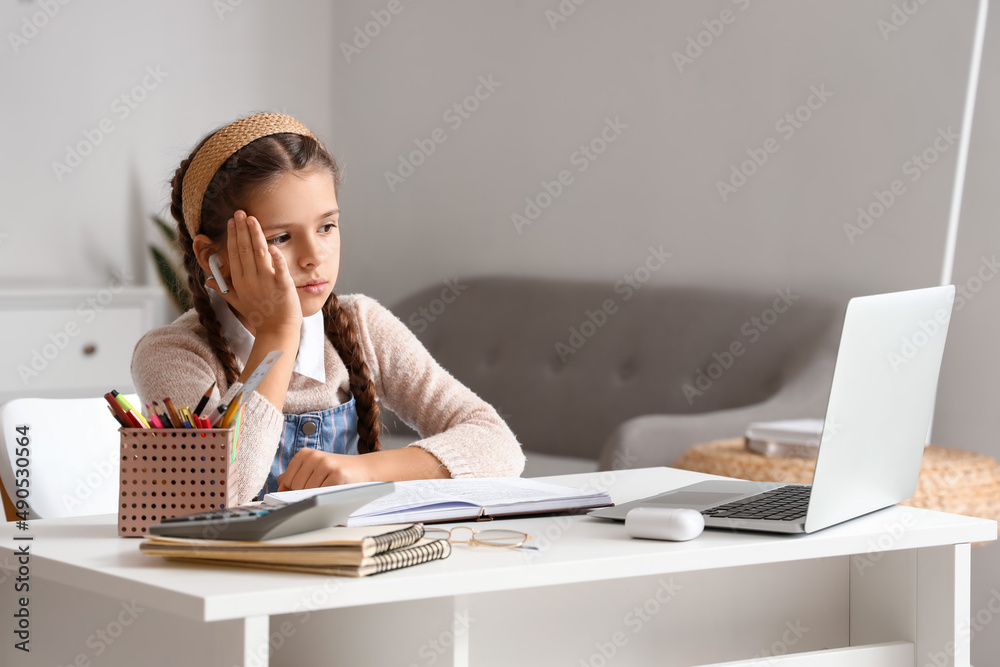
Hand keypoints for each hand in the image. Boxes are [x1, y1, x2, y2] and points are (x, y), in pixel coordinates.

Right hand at [207, 210, 300, 335]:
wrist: (277, 331)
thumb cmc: (259, 316)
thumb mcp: (237, 302)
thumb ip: (223, 289)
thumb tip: (207, 280)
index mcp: (239, 282)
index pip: (233, 255)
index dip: (232, 237)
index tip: (231, 222)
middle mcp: (250, 280)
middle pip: (243, 250)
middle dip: (241, 230)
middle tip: (239, 213)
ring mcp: (266, 282)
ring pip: (259, 254)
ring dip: (255, 236)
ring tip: (251, 219)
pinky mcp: (282, 286)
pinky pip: (279, 269)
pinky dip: (276, 258)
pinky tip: (273, 246)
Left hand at [277, 449, 372, 490]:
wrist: (364, 468)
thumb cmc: (337, 471)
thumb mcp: (315, 468)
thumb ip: (296, 474)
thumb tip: (279, 483)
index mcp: (305, 454)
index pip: (287, 481)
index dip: (294, 490)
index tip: (307, 488)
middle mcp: (314, 456)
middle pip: (296, 487)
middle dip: (305, 493)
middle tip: (321, 487)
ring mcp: (326, 465)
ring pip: (307, 491)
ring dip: (317, 495)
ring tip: (329, 487)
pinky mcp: (337, 475)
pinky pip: (321, 494)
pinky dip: (326, 497)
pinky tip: (334, 490)